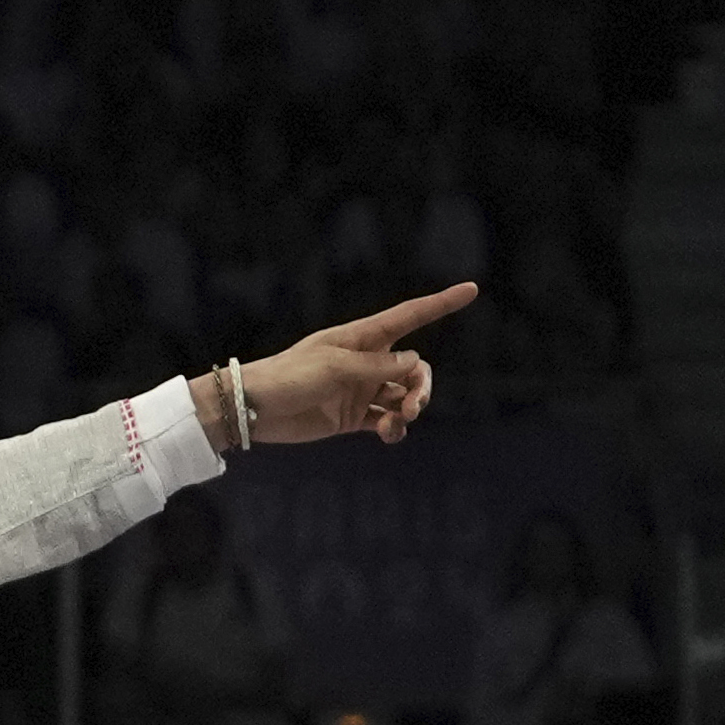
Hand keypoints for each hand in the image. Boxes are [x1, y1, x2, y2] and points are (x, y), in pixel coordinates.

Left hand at [230, 283, 474, 448]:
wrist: (253, 409)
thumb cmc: (289, 377)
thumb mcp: (335, 367)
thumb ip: (377, 366)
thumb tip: (414, 361)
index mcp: (361, 338)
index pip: (409, 316)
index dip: (440, 304)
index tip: (471, 290)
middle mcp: (366, 362)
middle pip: (414, 368)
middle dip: (421, 385)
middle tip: (413, 406)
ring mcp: (360, 390)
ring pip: (403, 396)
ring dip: (409, 408)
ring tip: (399, 421)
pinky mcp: (352, 418)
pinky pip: (386, 421)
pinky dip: (394, 428)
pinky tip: (391, 434)